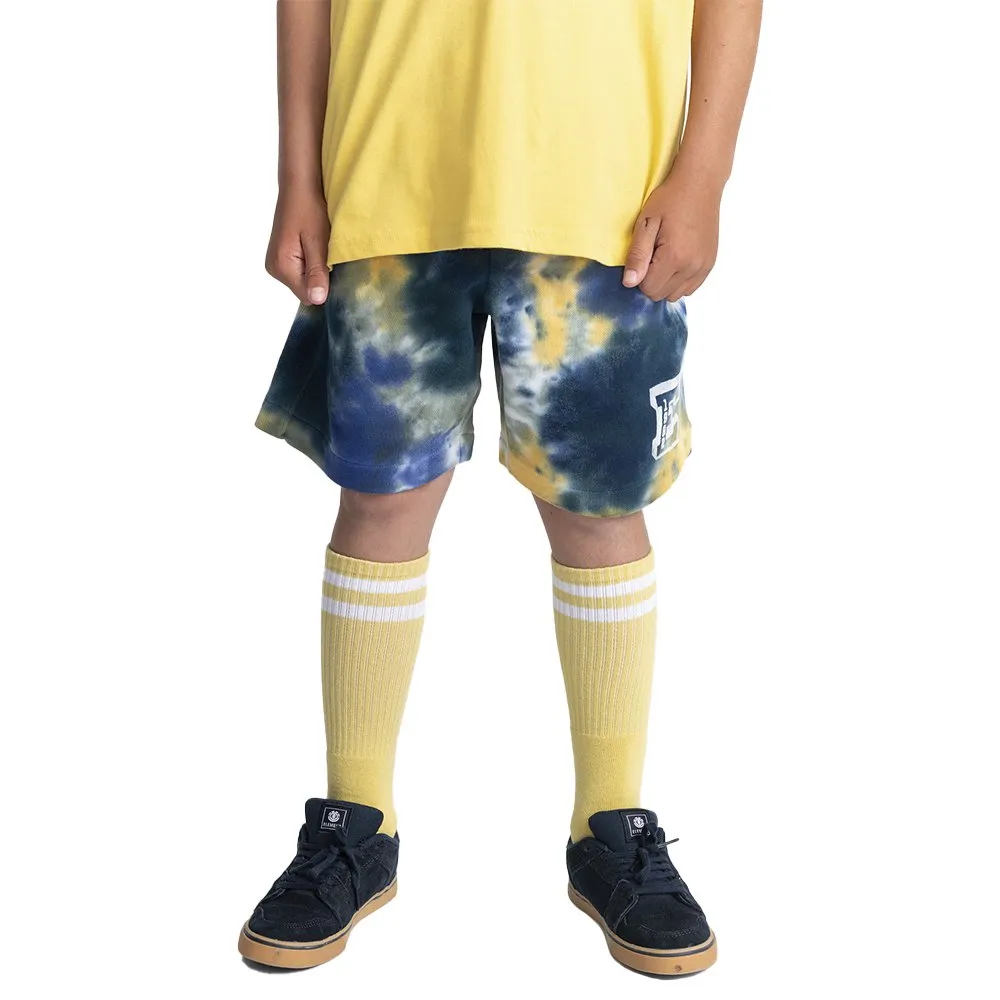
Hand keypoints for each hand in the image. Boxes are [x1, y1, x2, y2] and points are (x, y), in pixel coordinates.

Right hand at [265, 185, 330, 305]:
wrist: (299, 186)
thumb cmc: (308, 208)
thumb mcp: (318, 241)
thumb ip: (316, 272)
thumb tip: (317, 300)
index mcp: (281, 267)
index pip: (308, 297)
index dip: (324, 286)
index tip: (331, 266)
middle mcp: (274, 269)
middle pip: (305, 290)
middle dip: (319, 277)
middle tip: (325, 253)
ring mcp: (275, 264)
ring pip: (303, 282)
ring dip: (315, 269)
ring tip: (318, 247)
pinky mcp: (280, 258)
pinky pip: (300, 272)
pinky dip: (310, 263)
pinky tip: (313, 247)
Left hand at [622, 167, 722, 301]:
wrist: (700, 184)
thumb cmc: (670, 199)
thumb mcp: (646, 223)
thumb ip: (637, 255)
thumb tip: (629, 283)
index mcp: (675, 257)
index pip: (648, 289)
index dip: (640, 276)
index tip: (643, 255)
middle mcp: (692, 267)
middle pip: (661, 295)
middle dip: (652, 280)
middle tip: (653, 254)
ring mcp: (703, 267)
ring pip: (676, 295)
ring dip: (666, 283)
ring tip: (665, 257)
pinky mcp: (710, 264)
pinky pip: (690, 288)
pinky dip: (680, 281)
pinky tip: (677, 261)